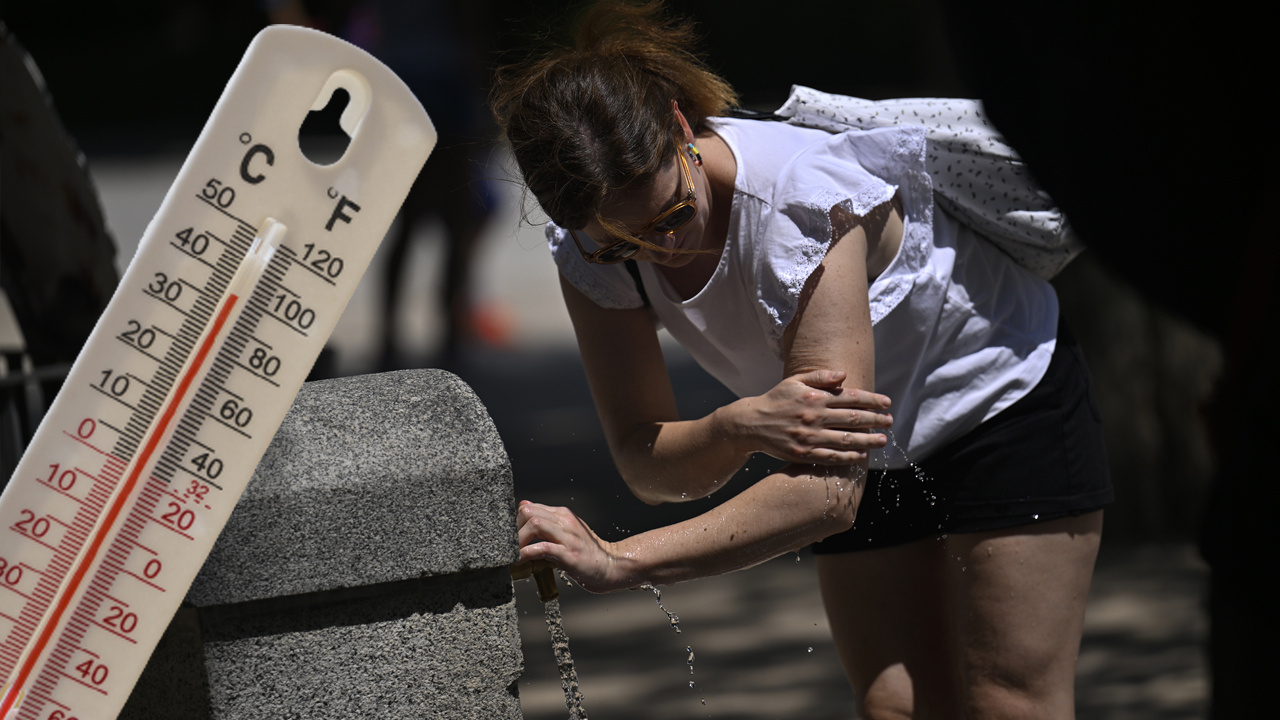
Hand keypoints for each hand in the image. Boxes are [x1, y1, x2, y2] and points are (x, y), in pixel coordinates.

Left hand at [516, 501, 634, 593]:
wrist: (610, 566)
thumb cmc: (586, 552)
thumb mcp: (567, 531)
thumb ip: (547, 521)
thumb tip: (524, 505)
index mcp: (563, 514)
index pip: (529, 507)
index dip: (514, 522)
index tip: (509, 538)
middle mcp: (565, 521)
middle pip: (528, 512)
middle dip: (513, 529)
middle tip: (508, 547)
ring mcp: (569, 536)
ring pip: (535, 525)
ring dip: (517, 540)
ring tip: (511, 554)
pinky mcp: (570, 554)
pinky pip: (542, 548)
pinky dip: (526, 553)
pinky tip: (519, 561)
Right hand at [730, 369, 891, 463]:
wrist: (751, 424)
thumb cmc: (776, 400)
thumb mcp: (795, 381)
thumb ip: (820, 376)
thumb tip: (844, 375)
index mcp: (815, 397)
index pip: (851, 398)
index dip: (872, 401)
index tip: (887, 403)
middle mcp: (814, 416)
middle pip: (854, 419)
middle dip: (876, 420)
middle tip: (890, 422)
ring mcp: (810, 437)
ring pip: (847, 440)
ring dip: (868, 441)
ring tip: (883, 441)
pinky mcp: (804, 453)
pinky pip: (832, 457)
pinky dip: (849, 457)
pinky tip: (862, 456)